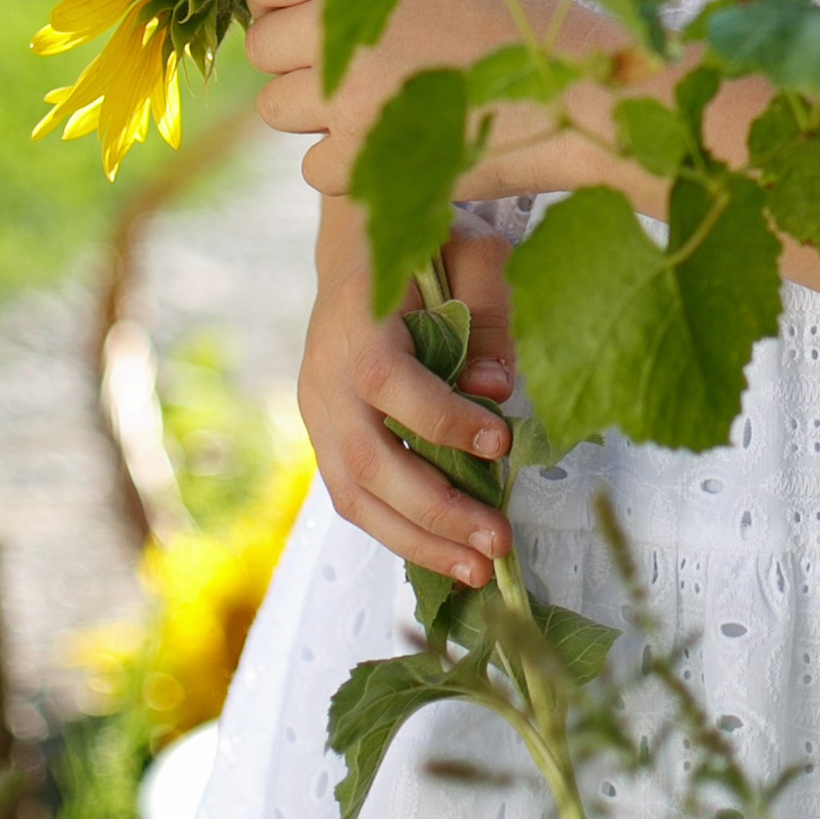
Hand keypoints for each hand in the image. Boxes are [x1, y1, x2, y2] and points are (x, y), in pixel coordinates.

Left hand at [245, 0, 548, 196]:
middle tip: (359, 65)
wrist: (575, 89)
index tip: (310, 17)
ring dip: (317, 114)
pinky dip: (348, 165)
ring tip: (384, 101)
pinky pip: (312, 166)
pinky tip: (401, 141)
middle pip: (261, 49)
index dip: (278, 0)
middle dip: (296, 62)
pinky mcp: (362, 157)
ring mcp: (347, 93)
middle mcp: (342, 23)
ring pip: (278, 110)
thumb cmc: (513, 18)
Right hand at [298, 196, 520, 581]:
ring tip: (477, 571)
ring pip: (355, 497)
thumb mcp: (469, 253)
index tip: (502, 444)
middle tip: (497, 543)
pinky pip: (353, 498)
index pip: (390, 385)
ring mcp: (317, 415)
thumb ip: (487, 315)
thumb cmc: (425, 248)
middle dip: (437, 512)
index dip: (445, 421)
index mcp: (357, 327)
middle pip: (371, 463)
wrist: (356, 248)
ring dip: (418, 542)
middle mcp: (325, 380)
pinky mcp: (325, 440)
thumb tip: (495, 390)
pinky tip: (445, 554)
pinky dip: (398, 532)